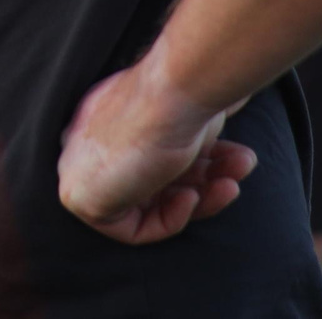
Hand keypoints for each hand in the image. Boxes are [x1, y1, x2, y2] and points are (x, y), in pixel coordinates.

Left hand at [57, 55, 256, 245]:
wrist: (171, 93)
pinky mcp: (80, 197)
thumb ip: (198, 129)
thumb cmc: (186, 93)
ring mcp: (83, 167)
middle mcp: (94, 138)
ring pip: (149, 201)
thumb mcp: (196, 110)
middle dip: (205, 177)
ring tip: (231, 183)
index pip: (151, 151)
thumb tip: (227, 128)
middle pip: (154, 177)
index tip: (232, 150)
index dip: (197, 158)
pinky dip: (170, 218)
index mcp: (113, 111)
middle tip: (242, 165)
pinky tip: (191, 196)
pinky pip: (131, 227)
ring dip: (200, 196)